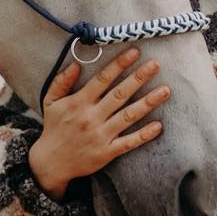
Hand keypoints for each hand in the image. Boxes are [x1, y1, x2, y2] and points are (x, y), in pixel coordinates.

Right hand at [27, 46, 168, 198]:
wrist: (51, 163)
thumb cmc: (54, 128)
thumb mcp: (50, 102)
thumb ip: (61, 82)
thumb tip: (75, 64)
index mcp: (78, 103)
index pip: (102, 80)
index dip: (118, 65)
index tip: (134, 52)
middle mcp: (91, 117)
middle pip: (119, 94)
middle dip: (138, 78)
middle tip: (155, 64)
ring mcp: (100, 136)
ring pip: (128, 116)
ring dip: (148, 103)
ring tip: (165, 90)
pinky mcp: (107, 152)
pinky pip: (128, 143)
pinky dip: (143, 135)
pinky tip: (158, 126)